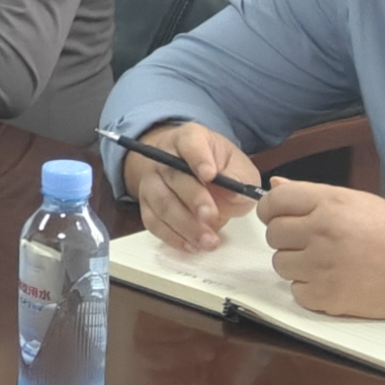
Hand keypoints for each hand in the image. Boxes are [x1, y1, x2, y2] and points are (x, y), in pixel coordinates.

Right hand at [133, 121, 259, 253]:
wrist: (187, 171)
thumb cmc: (217, 167)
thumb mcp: (236, 165)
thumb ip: (239, 177)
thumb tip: (234, 195)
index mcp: (189, 138)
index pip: (189, 143)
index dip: (198, 158)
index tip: (210, 175)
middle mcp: (164, 156)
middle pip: (173, 176)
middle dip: (193, 198)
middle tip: (211, 216)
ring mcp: (151, 181)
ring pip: (162, 202)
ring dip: (185, 225)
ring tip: (208, 241)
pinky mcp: (145, 204)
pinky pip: (153, 221)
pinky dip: (172, 237)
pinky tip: (192, 245)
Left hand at [256, 179, 384, 316]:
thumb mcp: (359, 202)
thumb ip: (314, 194)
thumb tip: (275, 185)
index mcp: (330, 203)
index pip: (274, 201)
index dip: (271, 210)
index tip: (279, 217)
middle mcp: (321, 231)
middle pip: (273, 234)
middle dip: (287, 239)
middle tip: (311, 243)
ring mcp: (322, 265)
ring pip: (280, 263)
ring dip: (296, 265)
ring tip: (325, 263)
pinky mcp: (325, 295)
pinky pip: (295, 290)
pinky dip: (309, 289)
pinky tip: (332, 281)